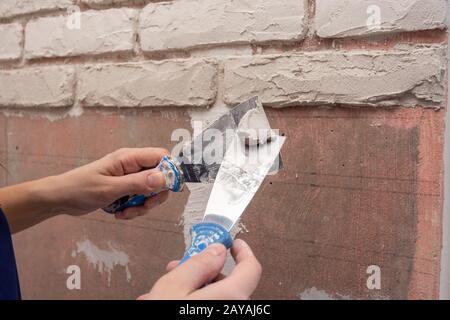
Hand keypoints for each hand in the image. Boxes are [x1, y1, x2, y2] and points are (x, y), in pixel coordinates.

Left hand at [54, 147, 170, 218]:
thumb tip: (164, 178)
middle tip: (143, 206)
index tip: (170, 189)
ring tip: (126, 212)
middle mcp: (132, 166)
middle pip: (160, 177)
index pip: (161, 156)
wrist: (61, 199)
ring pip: (152, 191)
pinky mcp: (126, 189)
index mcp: (129, 158)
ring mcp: (129, 178)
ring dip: (143, 206)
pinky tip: (120, 213)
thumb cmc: (80, 188)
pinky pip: (141, 199)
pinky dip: (135, 209)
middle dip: (155, 195)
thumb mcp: (110, 188)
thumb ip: (137, 183)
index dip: (170, 171)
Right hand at [139, 239, 261, 299]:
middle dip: (203, 272)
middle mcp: (234, 311)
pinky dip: (193, 303)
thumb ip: (199, 264)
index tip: (233, 243)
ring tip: (164, 290)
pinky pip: (208, 309)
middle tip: (180, 266)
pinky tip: (169, 302)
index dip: (243, 252)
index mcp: (231, 298)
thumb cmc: (165, 319)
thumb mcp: (175, 286)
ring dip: (193, 288)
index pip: (251, 269)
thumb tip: (217, 250)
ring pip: (216, 298)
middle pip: (228, 284)